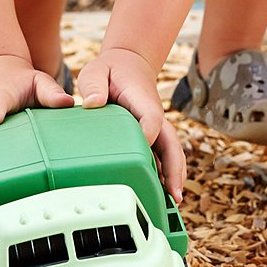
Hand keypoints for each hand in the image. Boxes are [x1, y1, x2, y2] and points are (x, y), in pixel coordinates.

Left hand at [77, 48, 186, 202]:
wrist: (129, 64)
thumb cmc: (111, 70)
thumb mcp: (97, 70)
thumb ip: (93, 85)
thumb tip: (92, 103)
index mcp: (142, 100)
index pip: (151, 119)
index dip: (150, 134)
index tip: (145, 148)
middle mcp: (154, 116)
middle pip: (171, 143)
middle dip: (175, 168)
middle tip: (174, 193)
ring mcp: (156, 127)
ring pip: (171, 152)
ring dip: (175, 175)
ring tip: (173, 202)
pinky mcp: (153, 135)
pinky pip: (163, 155)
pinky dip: (167, 173)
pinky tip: (164, 194)